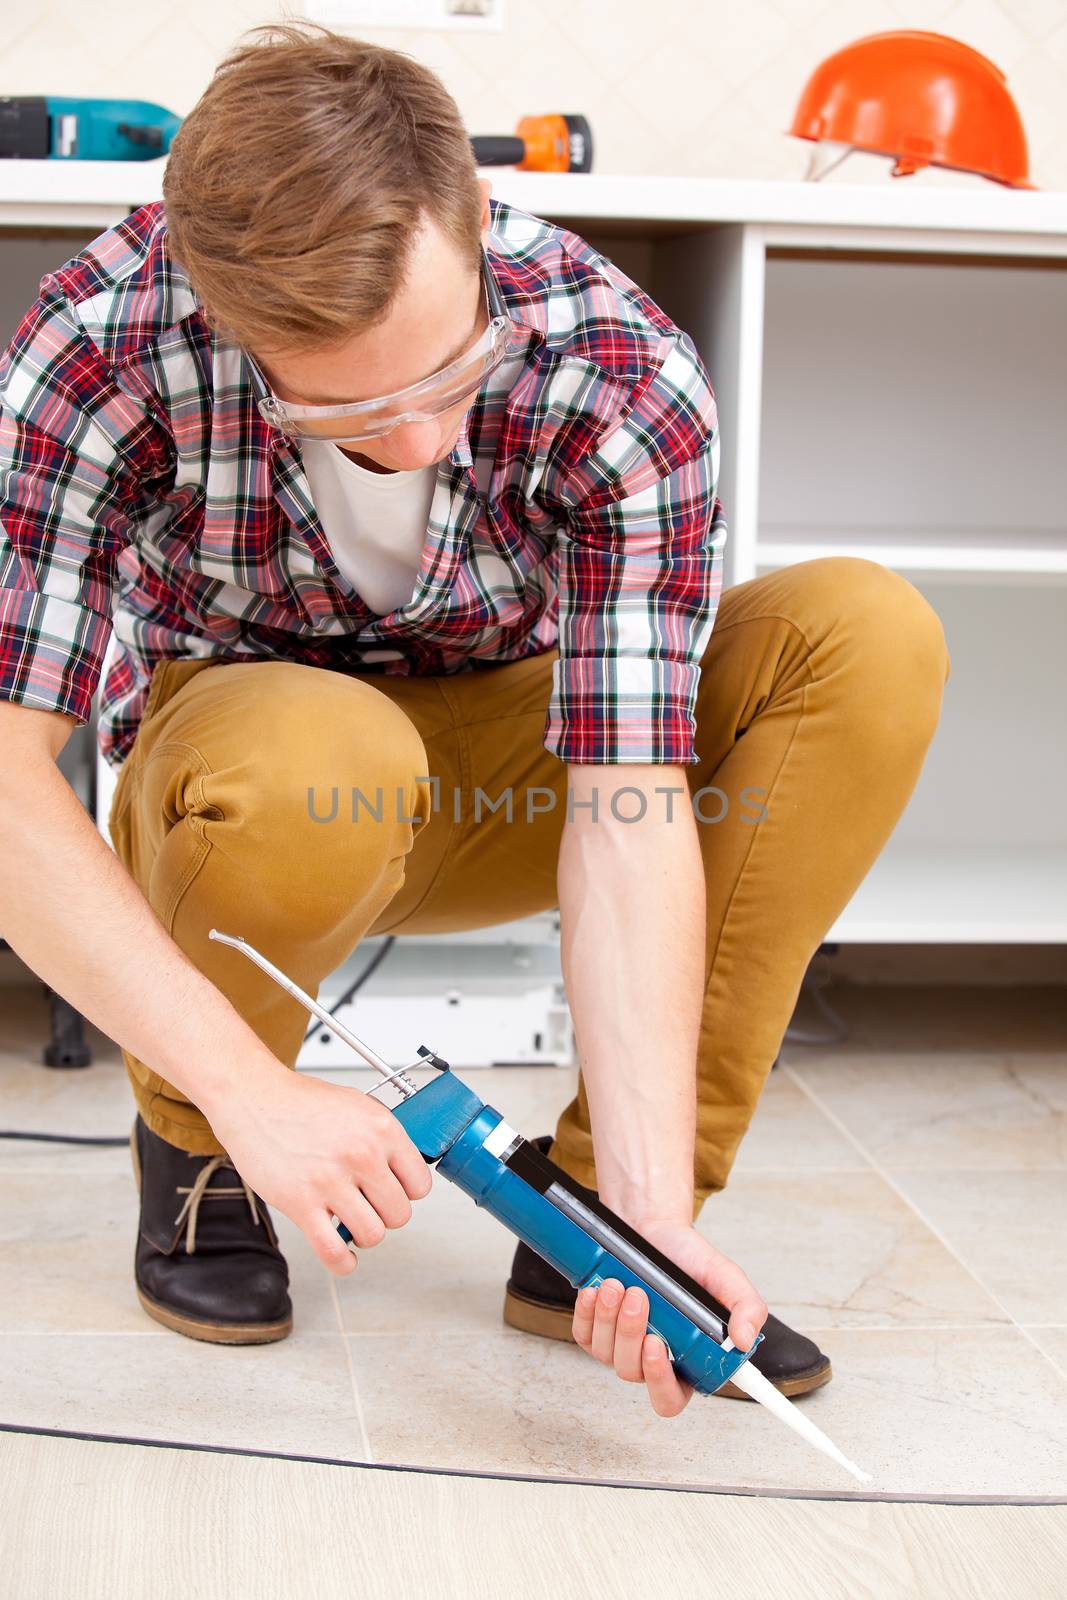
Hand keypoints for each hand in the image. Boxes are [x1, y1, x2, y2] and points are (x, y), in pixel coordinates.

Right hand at [207, 1067, 431, 1275]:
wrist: (253, 1098)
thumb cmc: (300, 1101)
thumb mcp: (356, 1104)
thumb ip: (381, 1136)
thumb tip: (402, 1166)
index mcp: (381, 1129)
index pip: (420, 1184)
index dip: (407, 1193)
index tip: (394, 1193)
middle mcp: (361, 1154)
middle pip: (399, 1214)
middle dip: (385, 1215)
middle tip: (369, 1206)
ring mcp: (330, 1180)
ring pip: (372, 1235)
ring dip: (363, 1235)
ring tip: (352, 1223)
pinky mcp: (300, 1202)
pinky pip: (334, 1251)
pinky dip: (343, 1262)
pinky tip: (343, 1255)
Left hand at [571, 1221, 767, 1416]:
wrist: (653, 1229)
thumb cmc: (688, 1259)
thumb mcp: (726, 1278)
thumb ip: (747, 1307)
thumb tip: (743, 1340)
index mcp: (684, 1362)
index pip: (669, 1399)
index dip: (660, 1383)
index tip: (656, 1345)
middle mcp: (649, 1361)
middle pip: (631, 1372)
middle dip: (630, 1333)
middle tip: (638, 1296)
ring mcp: (618, 1347)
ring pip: (605, 1353)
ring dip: (608, 1319)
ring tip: (618, 1284)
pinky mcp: (594, 1329)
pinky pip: (583, 1334)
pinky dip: (587, 1313)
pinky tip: (596, 1290)